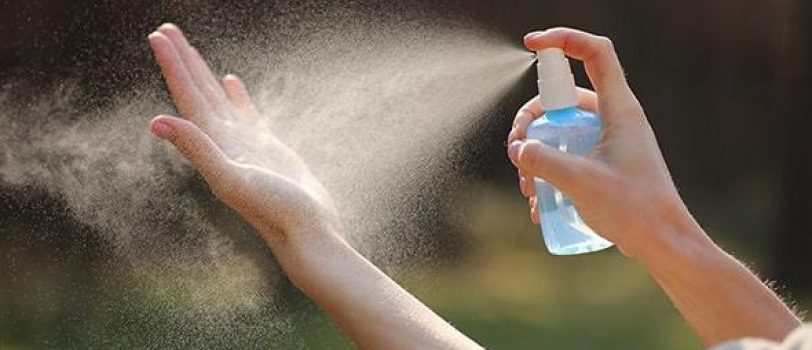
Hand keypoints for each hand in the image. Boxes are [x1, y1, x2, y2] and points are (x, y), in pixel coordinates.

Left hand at [146, 23, 338, 243]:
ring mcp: (244, 143)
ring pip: (217, 99)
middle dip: (181, 61)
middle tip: (166, 29)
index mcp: (213, 145)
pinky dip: (235, 94)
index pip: (187, 97)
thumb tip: (156, 122)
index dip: (173, 66)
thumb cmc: (275, 210)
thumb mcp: (233, 180)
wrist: (308, 231)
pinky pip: (245, 112)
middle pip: (196, 92)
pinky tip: (230, 80)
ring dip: (202, 74)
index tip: (158, 35)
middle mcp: (223, 141)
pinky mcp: (266, 146)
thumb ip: (197, 149)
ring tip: (190, 50)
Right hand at [507, 27, 696, 258]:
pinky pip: (567, 156)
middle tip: (516, 150)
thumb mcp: (580, 181)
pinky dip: (548, 174)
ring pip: (560, 132)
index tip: (532, 43)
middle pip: (563, 100)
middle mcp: (614, 119)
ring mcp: (608, 142)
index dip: (564, 39)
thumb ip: (543, 160)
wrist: (664, 243)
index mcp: (619, 109)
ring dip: (536, 155)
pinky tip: (539, 205)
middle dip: (531, 122)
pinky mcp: (604, 165)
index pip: (595, 53)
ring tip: (527, 190)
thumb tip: (517, 148)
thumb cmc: (634, 208)